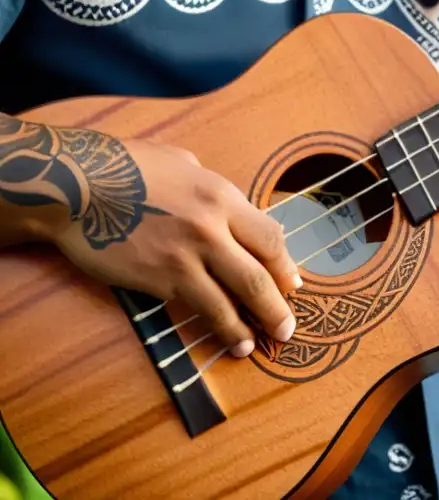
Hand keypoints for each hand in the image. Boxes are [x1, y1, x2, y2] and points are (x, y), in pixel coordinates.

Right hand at [41, 136, 299, 357]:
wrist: (76, 185)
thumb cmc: (127, 166)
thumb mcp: (184, 164)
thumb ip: (213, 191)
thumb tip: (231, 211)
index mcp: (222, 196)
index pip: (270, 237)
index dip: (285, 265)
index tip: (292, 282)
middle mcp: (212, 227)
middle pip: (259, 274)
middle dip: (278, 306)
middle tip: (287, 327)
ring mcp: (186, 257)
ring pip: (231, 300)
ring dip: (250, 327)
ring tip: (258, 345)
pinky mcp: (159, 279)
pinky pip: (197, 306)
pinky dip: (217, 326)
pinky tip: (226, 337)